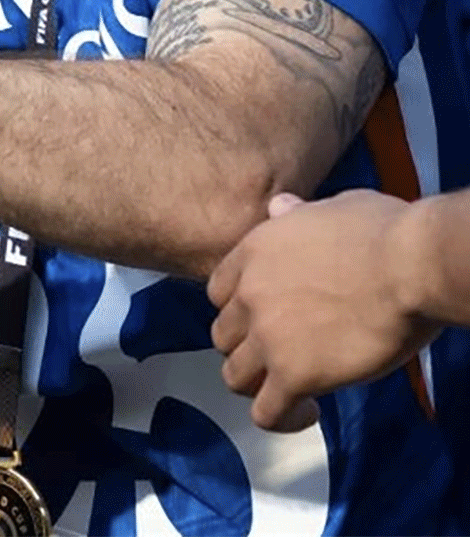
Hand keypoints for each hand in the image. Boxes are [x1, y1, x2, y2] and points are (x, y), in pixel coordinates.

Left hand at [208, 190, 438, 431]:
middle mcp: (248, 296)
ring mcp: (266, 338)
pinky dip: (282, 418)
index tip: (269, 318)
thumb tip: (279, 208)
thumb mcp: (330, 208)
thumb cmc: (382, 233)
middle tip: (287, 353)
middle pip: (224, 336)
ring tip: (295, 388)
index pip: (219, 292)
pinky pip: (267, 413)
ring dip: (260, 384)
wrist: (408, 266)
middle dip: (249, 347)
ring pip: (235, 376)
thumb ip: (296, 215)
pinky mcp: (293, 375)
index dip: (241, 310)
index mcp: (252, 254)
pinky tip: (310, 410)